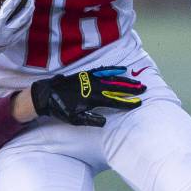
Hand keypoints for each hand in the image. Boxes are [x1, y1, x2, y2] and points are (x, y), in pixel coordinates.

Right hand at [0, 0, 33, 76]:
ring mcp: (7, 41)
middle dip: (29, 8)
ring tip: (31, 9)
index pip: (10, 8)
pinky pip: (19, 35)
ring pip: (23, 28)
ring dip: (29, 17)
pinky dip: (24, 27)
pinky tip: (24, 23)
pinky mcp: (6, 46)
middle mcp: (5, 34)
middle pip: (22, 19)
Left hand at [31, 66, 145, 126]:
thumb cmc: (61, 109)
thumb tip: (104, 121)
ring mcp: (89, 79)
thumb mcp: (74, 119)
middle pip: (115, 87)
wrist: (47, 94)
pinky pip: (101, 70)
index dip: (126, 102)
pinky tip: (121, 69)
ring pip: (111, 79)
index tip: (138, 102)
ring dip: (125, 80)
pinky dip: (112, 70)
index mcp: (91, 99)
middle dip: (130, 89)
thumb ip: (90, 120)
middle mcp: (92, 87)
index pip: (113, 100)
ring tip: (136, 82)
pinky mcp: (85, 74)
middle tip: (143, 89)